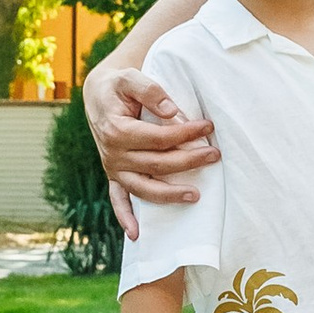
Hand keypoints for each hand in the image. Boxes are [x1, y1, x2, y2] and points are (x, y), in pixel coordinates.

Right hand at [87, 70, 220, 239]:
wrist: (98, 95)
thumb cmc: (119, 86)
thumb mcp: (130, 78)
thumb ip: (151, 91)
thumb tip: (173, 112)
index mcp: (117, 130)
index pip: (158, 138)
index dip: (185, 133)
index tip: (208, 126)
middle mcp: (113, 154)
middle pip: (156, 164)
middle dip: (188, 160)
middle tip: (215, 154)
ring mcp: (113, 168)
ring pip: (143, 187)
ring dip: (169, 194)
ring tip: (195, 195)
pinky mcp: (114, 175)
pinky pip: (118, 199)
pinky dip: (125, 217)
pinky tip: (137, 235)